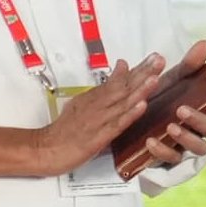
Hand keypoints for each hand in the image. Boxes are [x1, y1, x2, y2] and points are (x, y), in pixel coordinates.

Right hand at [39, 54, 165, 175]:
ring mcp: (98, 120)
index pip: (120, 80)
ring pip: (122, 102)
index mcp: (95, 97)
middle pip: (123, 87)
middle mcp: (97, 105)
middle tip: (159, 60)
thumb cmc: (66, 129)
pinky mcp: (98, 137)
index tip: (155, 57)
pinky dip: (129, 114)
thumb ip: (103, 88)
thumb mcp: (83, 103)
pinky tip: (142, 106)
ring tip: (155, 77)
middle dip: (143, 73)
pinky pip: (116, 124)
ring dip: (140, 90)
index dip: (139, 69)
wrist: (46, 149)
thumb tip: (121, 69)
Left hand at [114, 40, 205, 176]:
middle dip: (201, 120)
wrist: (124, 123)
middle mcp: (198, 128)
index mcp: (201, 107)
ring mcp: (185, 144)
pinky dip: (162, 150)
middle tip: (182, 110)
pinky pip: (172, 159)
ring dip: (187, 137)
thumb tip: (205, 44)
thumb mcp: (168, 81)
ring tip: (170, 127)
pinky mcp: (168, 158)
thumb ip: (187, 66)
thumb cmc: (153, 101)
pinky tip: (150, 141)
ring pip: (199, 147)